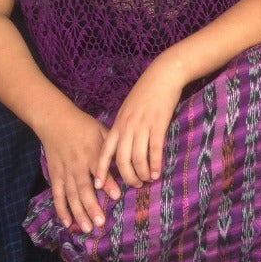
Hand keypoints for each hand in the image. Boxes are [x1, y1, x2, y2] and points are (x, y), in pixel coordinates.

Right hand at [40, 102, 120, 234]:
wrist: (56, 121)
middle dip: (92, 206)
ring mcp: (65, 171)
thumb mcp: (101, 131)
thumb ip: (112, 147)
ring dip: (79, 212)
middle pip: (84, 188)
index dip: (108, 183)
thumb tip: (127, 162)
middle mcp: (78, 164)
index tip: (116, 196)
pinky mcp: (55, 175)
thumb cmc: (84, 126)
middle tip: (100, 223)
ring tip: (87, 228)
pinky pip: (58, 195)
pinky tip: (68, 222)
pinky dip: (61, 209)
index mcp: (91, 152)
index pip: (100, 170)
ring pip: (72, 195)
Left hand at [93, 56, 181, 190]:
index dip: (101, 170)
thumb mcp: (128, 108)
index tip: (97, 185)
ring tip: (148, 179)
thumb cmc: (146, 92)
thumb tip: (120, 144)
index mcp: (118, 124)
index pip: (105, 151)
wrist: (162, 75)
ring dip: (143, 173)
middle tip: (135, 185)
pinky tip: (158, 172)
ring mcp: (143, 126)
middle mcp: (128, 127)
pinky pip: (154, 150)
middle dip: (127, 177)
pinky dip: (155, 164)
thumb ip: (123, 126)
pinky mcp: (158, 124)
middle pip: (122, 160)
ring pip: (138, 158)